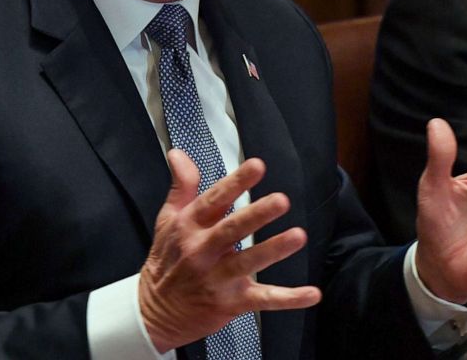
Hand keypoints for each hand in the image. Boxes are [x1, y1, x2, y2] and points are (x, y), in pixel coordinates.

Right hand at [138, 149, 321, 351]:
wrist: (154, 313)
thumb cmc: (166, 261)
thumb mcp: (168, 219)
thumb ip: (182, 185)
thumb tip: (179, 153)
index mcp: (190, 226)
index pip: (214, 200)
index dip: (236, 182)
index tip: (257, 166)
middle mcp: (202, 251)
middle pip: (232, 229)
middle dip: (257, 214)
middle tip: (281, 200)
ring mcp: (218, 278)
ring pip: (249, 261)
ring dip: (274, 249)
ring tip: (298, 235)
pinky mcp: (231, 303)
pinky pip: (263, 299)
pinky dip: (288, 299)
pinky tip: (311, 293)